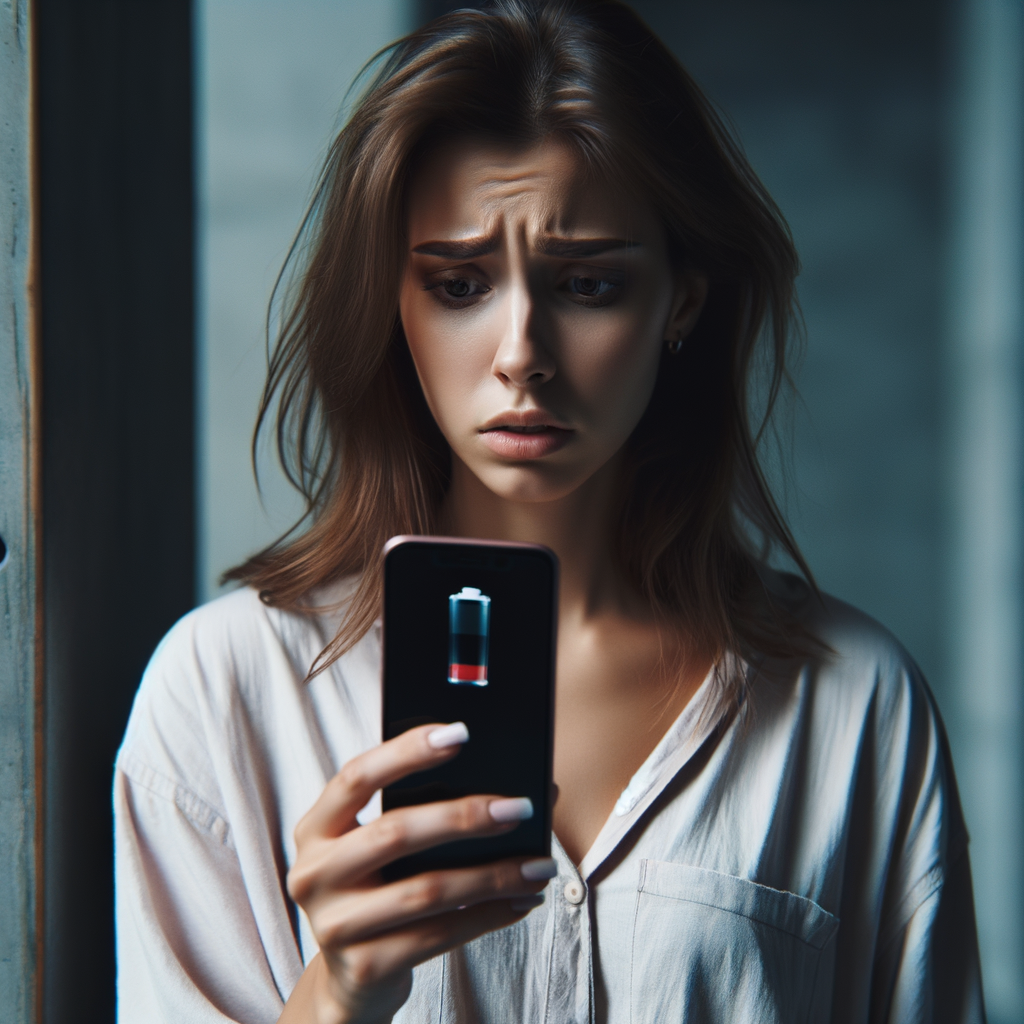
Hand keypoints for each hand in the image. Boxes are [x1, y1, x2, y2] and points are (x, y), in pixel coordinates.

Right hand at [281, 723, 556, 1023]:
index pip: (357, 775)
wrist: (352, 975)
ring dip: (493, 875)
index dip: (406, 751)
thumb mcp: (381, 847)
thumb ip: (423, 809)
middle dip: (465, 817)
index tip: (462, 732)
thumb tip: (517, 785)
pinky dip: (489, 915)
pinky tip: (520, 900)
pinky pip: (439, 934)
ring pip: (426, 890)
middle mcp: (314, 873)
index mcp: (317, 827)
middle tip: (520, 809)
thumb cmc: (380, 887)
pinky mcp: (364, 965)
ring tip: (539, 865)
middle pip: (395, 832)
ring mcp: (334, 924)